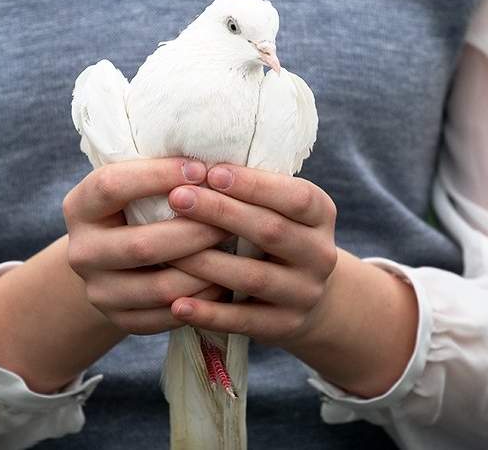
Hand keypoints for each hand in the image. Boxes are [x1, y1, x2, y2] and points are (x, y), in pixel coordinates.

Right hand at [63, 158, 231, 334]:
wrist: (114, 262)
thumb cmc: (138, 209)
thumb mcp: (134, 187)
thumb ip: (160, 175)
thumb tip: (214, 161)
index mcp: (80, 207)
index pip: (111, 186)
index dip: (157, 176)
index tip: (202, 170)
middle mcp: (81, 252)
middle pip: (142, 245)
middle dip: (195, 230)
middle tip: (233, 217)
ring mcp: (98, 291)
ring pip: (161, 287)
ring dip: (206, 270)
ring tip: (236, 251)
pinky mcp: (120, 320)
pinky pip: (168, 316)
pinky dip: (202, 301)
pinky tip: (225, 281)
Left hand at [165, 164, 418, 396]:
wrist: (311, 297)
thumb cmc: (276, 236)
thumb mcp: (280, 209)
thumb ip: (250, 190)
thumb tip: (192, 160)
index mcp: (320, 214)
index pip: (294, 196)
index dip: (254, 185)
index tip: (211, 171)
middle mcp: (320, 254)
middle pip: (271, 231)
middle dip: (222, 213)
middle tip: (178, 198)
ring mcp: (304, 293)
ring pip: (253, 277)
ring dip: (207, 263)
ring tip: (167, 250)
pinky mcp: (285, 326)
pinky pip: (243, 321)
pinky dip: (209, 313)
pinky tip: (176, 304)